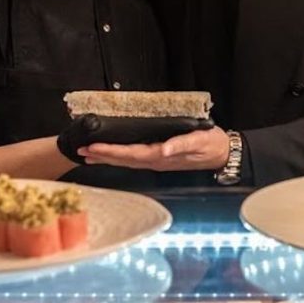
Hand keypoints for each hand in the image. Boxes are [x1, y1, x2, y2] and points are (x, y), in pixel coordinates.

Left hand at [56, 115, 213, 162]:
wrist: (223, 154)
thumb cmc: (211, 144)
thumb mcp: (198, 140)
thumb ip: (180, 145)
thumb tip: (163, 150)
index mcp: (161, 156)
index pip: (130, 154)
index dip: (110, 151)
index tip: (92, 146)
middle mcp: (156, 161)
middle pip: (124, 160)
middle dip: (102, 155)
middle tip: (80, 150)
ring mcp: (158, 161)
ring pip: (127, 161)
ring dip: (107, 157)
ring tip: (89, 154)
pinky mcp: (161, 158)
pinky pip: (135, 159)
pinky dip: (120, 157)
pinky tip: (113, 155)